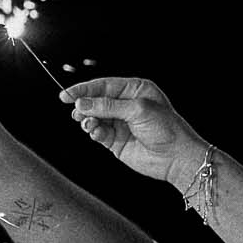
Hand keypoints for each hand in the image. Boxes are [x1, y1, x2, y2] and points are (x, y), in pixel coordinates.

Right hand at [60, 75, 207, 192]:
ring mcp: (120, 123)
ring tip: (88, 124)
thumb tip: (83, 103)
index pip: (104, 85)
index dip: (84, 89)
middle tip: (77, 112)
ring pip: (94, 117)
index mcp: (135, 90)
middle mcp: (126, 105)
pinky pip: (97, 133)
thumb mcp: (137, 110)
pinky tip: (96, 133)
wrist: (175, 157)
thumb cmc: (166, 129)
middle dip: (84, 106)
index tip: (67, 95)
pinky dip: (93, 132)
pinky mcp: (115, 140)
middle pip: (96, 101)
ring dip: (87, 120)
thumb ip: (108, 106)